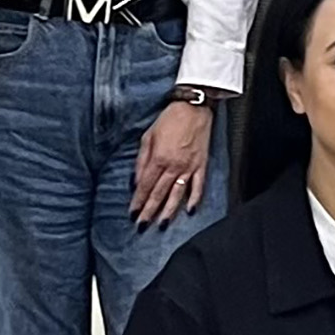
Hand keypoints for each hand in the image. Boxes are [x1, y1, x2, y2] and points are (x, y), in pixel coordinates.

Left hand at [131, 99, 213, 226]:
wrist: (193, 108)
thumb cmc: (169, 120)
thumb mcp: (147, 137)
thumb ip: (141, 161)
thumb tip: (136, 181)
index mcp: (158, 159)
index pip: (146, 186)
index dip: (138, 201)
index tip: (133, 213)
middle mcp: (174, 166)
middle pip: (159, 194)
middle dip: (150, 211)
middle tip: (142, 226)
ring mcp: (189, 167)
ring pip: (177, 194)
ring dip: (169, 211)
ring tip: (162, 224)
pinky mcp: (201, 165)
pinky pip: (198, 186)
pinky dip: (195, 199)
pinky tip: (190, 211)